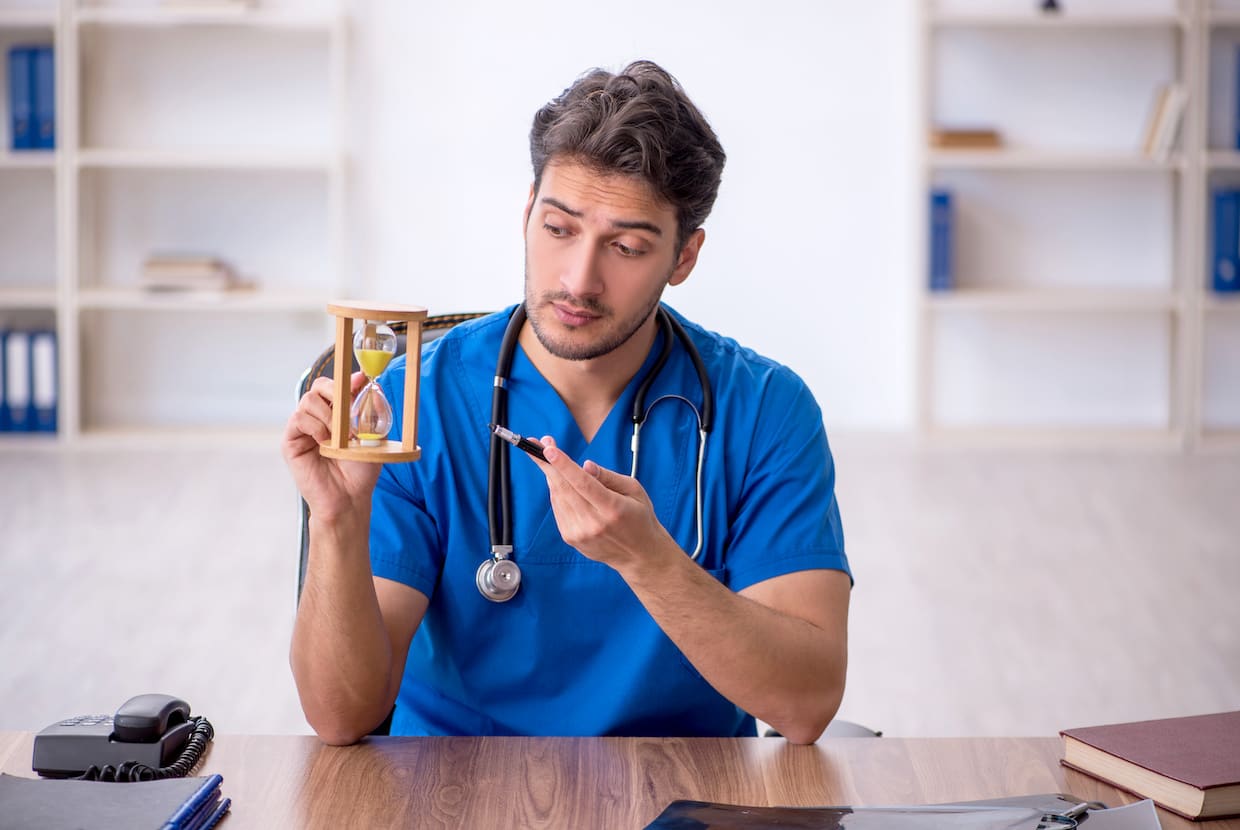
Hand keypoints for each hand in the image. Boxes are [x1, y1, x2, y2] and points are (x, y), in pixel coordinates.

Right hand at [282, 372, 382, 522]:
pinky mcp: (291, 441)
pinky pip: (298, 418)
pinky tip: (325, 442)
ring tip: (339, 436)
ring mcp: (303, 428)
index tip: (362, 379)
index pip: (336, 386)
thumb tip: (368, 382)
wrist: (349, 498)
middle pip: (319, 386)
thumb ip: (368, 411)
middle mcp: (318, 418)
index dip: (347, 380)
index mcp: (337, 414)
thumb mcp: (371, 437)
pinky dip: (315, 426)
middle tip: (348, 409)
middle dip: (335, 391)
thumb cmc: (360, 470)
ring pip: (308, 400)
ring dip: (328, 414)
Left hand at [533, 435, 676, 573]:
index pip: (583, 483)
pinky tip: (562, 482)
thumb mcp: (634, 490)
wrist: (639, 555)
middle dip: (549, 463)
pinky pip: (558, 508)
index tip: (548, 449)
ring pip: (557, 497)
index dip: (564, 465)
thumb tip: (584, 466)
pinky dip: (557, 492)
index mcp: (612, 508)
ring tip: (551, 459)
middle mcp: (593, 523)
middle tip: (539, 444)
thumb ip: (608, 476)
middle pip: (564, 488)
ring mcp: (580, 533)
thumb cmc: (639, 517)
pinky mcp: (571, 538)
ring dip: (551, 475)